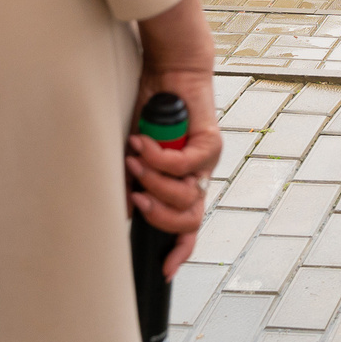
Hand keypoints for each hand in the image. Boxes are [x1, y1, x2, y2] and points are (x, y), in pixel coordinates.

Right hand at [130, 0, 222, 278]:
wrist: (168, 71)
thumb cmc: (149, 114)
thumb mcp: (133, 155)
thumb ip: (134, 182)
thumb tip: (128, 213)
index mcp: (180, 185)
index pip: (187, 227)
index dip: (179, 251)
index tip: (164, 270)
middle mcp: (197, 177)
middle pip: (190, 219)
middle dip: (160, 213)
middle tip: (137, 195)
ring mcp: (206, 161)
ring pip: (188, 195)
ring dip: (156, 181)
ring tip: (136, 158)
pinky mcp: (211, 141)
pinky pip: (186, 164)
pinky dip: (161, 156)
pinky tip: (145, 141)